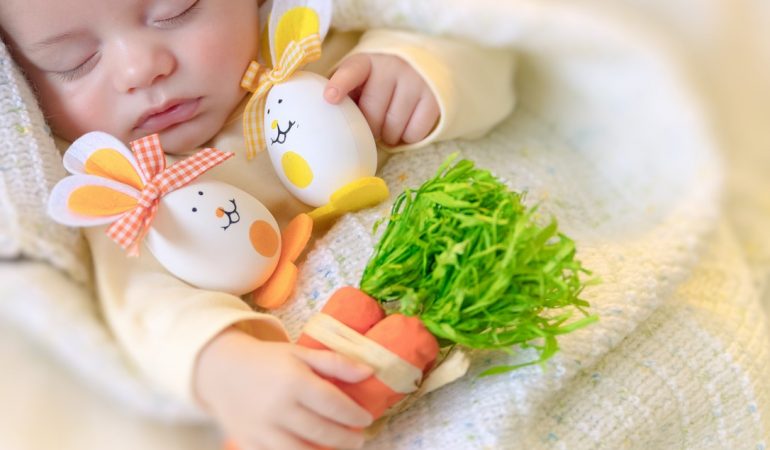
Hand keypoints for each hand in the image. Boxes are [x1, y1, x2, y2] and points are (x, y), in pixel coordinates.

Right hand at [194, 328, 373, 449]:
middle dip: (346, 439)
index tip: (367, 419)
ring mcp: (262, 430)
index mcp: (293, 381)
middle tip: (359, 439)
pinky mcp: (249, 444)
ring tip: (339, 446)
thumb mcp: (300, 353)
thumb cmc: (268, 361)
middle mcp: (278, 407)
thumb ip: (335, 363)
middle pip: (322, 431)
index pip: (334, 404)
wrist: (222, 371)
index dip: (354, 415)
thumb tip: (369, 372)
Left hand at [325, 53, 439, 146]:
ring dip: (387, 136)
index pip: (351, 72)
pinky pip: (414, 134)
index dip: (340, 85)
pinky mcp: (434, 98)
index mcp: (365, 61)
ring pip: (393, 128)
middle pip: (372, 113)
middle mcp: (392, 67)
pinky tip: (404, 126)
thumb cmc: (377, 81)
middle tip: (371, 125)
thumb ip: (343, 94)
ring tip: (387, 125)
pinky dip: (406, 138)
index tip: (330, 97)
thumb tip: (323, 122)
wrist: (422, 66)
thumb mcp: (359, 79)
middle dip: (369, 126)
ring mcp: (415, 81)